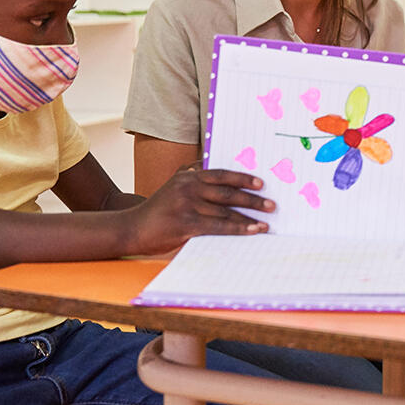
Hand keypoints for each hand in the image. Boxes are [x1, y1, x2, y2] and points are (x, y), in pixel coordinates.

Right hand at [124, 169, 270, 253]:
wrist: (133, 228)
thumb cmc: (159, 209)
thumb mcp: (175, 186)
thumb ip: (195, 178)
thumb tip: (226, 178)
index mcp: (188, 176)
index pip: (221, 174)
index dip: (243, 178)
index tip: (261, 184)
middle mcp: (188, 187)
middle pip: (227, 192)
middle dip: (252, 199)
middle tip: (271, 205)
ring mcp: (186, 205)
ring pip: (225, 211)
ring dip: (249, 216)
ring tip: (266, 222)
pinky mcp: (186, 224)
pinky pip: (218, 226)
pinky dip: (237, 228)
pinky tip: (251, 230)